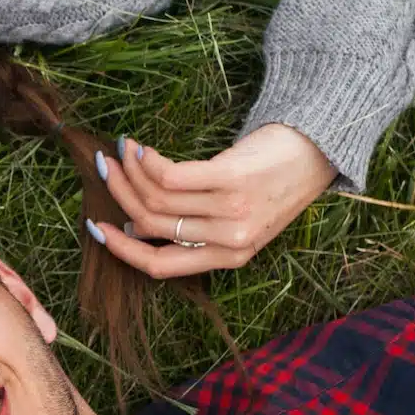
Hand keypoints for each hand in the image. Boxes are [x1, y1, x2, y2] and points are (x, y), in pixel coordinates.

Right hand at [88, 123, 336, 277]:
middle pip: (153, 225)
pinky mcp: (231, 179)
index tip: (98, 227)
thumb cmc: (275, 181)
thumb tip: (138, 225)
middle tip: (106, 170)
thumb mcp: (239, 218)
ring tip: (121, 152)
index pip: (160, 266)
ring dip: (130, 172)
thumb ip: (194, 227)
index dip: (122, 248)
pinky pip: (171, 176)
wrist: (317, 150)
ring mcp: (232, 210)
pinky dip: (147, 161)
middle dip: (120, 196)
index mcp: (231, 258)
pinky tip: (140, 148)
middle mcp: (231, 240)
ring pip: (157, 198)